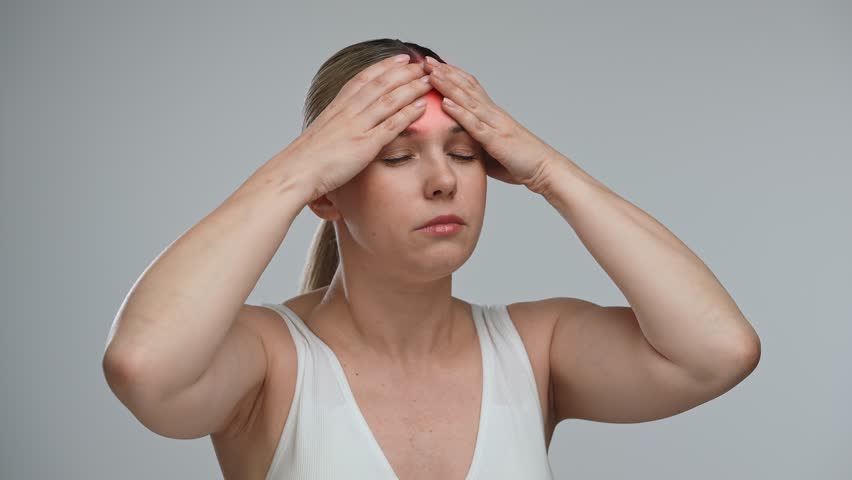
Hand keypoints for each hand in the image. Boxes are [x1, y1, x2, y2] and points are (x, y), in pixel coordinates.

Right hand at [279, 55, 431, 202]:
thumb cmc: (306, 159)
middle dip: (405, 73)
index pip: (365, 78)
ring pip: (389, 100)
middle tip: (423, 65)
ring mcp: (357, 126)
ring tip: (428, 81)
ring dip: (411, 88)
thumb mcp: (322, 134)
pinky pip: (391, 125)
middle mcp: (348, 111)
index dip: (385, 66)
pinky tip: (422, 108)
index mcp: (337, 106)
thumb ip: (336, 127)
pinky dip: (408, 114)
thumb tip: (343, 130)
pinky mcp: (365, 145)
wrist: (295, 171)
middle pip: (381, 84)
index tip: (401, 59)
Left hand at [422, 56, 559, 194]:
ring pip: (469, 101)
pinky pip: (475, 124)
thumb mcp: (492, 149)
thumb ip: (476, 142)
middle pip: (467, 88)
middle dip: (446, 74)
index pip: (471, 88)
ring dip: (449, 86)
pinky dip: (460, 112)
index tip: (434, 66)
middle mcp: (493, 114)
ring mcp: (495, 125)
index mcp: (492, 115)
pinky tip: (446, 103)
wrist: (544, 169)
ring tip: (432, 74)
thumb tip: (457, 144)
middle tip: (426, 61)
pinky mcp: (496, 140)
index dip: (453, 75)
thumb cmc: (520, 162)